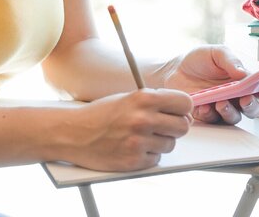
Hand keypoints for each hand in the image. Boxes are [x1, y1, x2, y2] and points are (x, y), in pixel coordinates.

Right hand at [66, 88, 191, 171]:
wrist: (73, 133)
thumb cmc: (102, 114)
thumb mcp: (130, 97)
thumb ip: (157, 102)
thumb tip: (184, 112)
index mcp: (144, 99)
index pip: (185, 103)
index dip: (184, 109)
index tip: (179, 112)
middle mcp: (143, 119)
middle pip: (183, 127)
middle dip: (175, 127)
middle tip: (162, 127)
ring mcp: (138, 142)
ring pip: (170, 144)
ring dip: (160, 142)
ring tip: (141, 137)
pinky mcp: (133, 161)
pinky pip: (156, 159)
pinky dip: (147, 155)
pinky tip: (133, 148)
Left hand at [160, 45, 258, 124]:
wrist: (174, 69)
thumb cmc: (199, 60)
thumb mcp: (217, 53)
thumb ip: (231, 61)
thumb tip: (244, 73)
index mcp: (245, 80)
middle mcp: (237, 96)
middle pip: (254, 108)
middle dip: (252, 105)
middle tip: (245, 99)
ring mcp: (223, 107)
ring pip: (236, 118)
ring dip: (231, 112)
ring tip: (221, 103)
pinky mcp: (207, 115)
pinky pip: (214, 121)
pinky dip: (210, 115)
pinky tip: (204, 106)